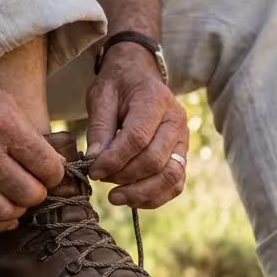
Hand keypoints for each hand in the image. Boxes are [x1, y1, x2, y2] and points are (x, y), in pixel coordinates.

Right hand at [0, 48, 65, 231]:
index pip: (48, 168)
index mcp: (4, 127)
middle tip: (36, 184)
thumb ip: (28, 134)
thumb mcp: (3, 100)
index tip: (52, 171)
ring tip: (19, 198)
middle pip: (30, 194)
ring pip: (5, 211)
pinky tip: (5, 218)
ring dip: (18, 208)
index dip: (56, 173)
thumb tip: (54, 163)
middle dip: (40, 191)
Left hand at [85, 45, 188, 208]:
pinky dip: (154, 197)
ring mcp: (183, 140)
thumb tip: (94, 161)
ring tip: (114, 197)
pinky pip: (175, 183)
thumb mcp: (100, 96)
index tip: (93, 171)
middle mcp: (176, 121)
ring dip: (141, 192)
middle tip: (100, 178)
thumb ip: (98, 128)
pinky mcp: (182, 155)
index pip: (137, 138)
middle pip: (154, 160)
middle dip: (124, 176)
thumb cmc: (118, 86)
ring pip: (170, 176)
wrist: (139, 77)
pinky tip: (131, 199)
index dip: (114, 159)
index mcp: (155, 100)